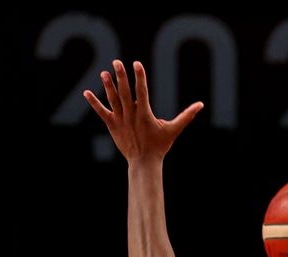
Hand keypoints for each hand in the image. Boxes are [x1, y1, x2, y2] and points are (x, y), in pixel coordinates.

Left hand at [84, 60, 202, 163]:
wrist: (144, 162)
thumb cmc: (160, 145)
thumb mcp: (174, 129)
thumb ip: (187, 116)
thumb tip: (201, 105)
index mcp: (145, 114)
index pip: (142, 91)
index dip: (140, 77)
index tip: (137, 64)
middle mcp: (131, 115)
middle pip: (125, 92)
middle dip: (121, 76)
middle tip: (117, 62)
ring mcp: (120, 120)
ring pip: (113, 100)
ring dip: (108, 86)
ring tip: (104, 73)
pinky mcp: (112, 125)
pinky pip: (102, 112)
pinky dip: (94, 103)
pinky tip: (87, 93)